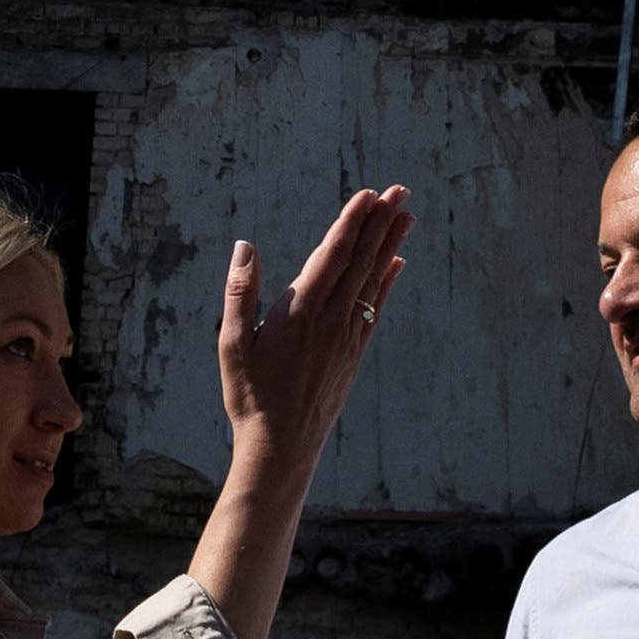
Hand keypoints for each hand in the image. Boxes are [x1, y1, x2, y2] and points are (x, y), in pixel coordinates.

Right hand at [219, 184, 411, 485]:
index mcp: (300, 312)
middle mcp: (331, 320)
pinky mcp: (353, 354)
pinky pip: (374, 308)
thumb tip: (245, 246)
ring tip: (406, 215)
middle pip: (360, 261)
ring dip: (389, 245)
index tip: (367, 195)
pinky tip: (397, 263)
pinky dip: (386, 282)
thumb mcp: (233, 344)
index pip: (331, 255)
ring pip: (372, 280)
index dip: (351, 223)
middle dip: (380, 223)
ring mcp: (347, 337)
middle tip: (400, 190)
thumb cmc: (250, 396)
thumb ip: (240, 292)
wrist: (281, 448)